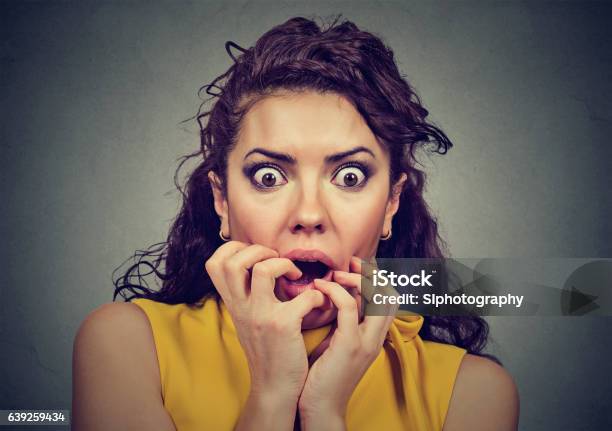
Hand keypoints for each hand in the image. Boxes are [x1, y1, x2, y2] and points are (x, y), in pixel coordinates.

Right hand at [205, 241, 325, 429]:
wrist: (274, 388)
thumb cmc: (267, 350)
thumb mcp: (247, 320)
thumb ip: (247, 295)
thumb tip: (257, 267)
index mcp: (233, 304)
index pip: (214, 263)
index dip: (234, 249)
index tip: (257, 256)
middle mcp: (242, 307)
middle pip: (232, 261)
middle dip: (258, 249)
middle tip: (276, 261)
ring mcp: (261, 316)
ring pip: (263, 269)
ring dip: (284, 263)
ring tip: (294, 276)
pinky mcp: (284, 326)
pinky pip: (304, 295)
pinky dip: (317, 294)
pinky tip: (318, 303)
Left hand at [298, 256, 397, 428]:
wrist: (320, 408)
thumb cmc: (322, 377)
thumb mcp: (336, 346)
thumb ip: (341, 324)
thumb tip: (329, 300)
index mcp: (374, 338)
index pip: (388, 301)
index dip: (377, 279)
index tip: (356, 266)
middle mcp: (375, 339)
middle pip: (390, 295)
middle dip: (373, 273)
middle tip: (352, 262)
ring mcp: (365, 342)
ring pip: (376, 297)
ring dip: (355, 279)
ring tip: (334, 273)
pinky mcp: (349, 346)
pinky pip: (348, 307)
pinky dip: (335, 290)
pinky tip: (320, 287)